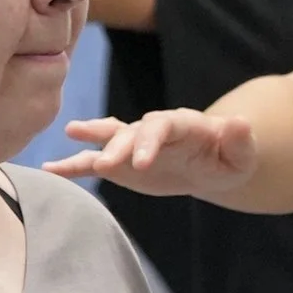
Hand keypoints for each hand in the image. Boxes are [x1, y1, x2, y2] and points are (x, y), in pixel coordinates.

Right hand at [47, 106, 258, 196]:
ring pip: (109, 139)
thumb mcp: (242, 154)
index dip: (149, 140)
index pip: (163, 126)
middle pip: (132, 131)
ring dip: (90, 143)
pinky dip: (72, 164)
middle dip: (118, 145)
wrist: (213, 165)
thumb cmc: (230, 159)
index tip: (140, 163)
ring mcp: (133, 144)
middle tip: (105, 164)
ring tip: (66, 143)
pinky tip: (49, 170)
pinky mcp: (120, 162)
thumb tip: (240, 122)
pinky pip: (93, 161)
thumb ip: (240, 140)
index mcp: (183, 124)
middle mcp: (153, 129)